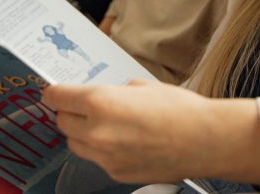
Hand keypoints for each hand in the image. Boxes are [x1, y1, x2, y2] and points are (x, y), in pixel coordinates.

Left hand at [43, 80, 259, 184]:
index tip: (52, 91)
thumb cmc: (181, 110)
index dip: (54, 92)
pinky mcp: (117, 173)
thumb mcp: (143, 86)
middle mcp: (97, 132)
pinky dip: (102, 149)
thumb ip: (116, 91)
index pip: (58, 97)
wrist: (206, 141)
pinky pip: (97, 159)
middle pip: (62, 122)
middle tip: (81, 105)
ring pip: (75, 144)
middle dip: (69, 112)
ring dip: (82, 132)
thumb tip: (108, 95)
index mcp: (101, 103)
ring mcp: (105, 157)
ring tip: (104, 124)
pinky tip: (123, 140)